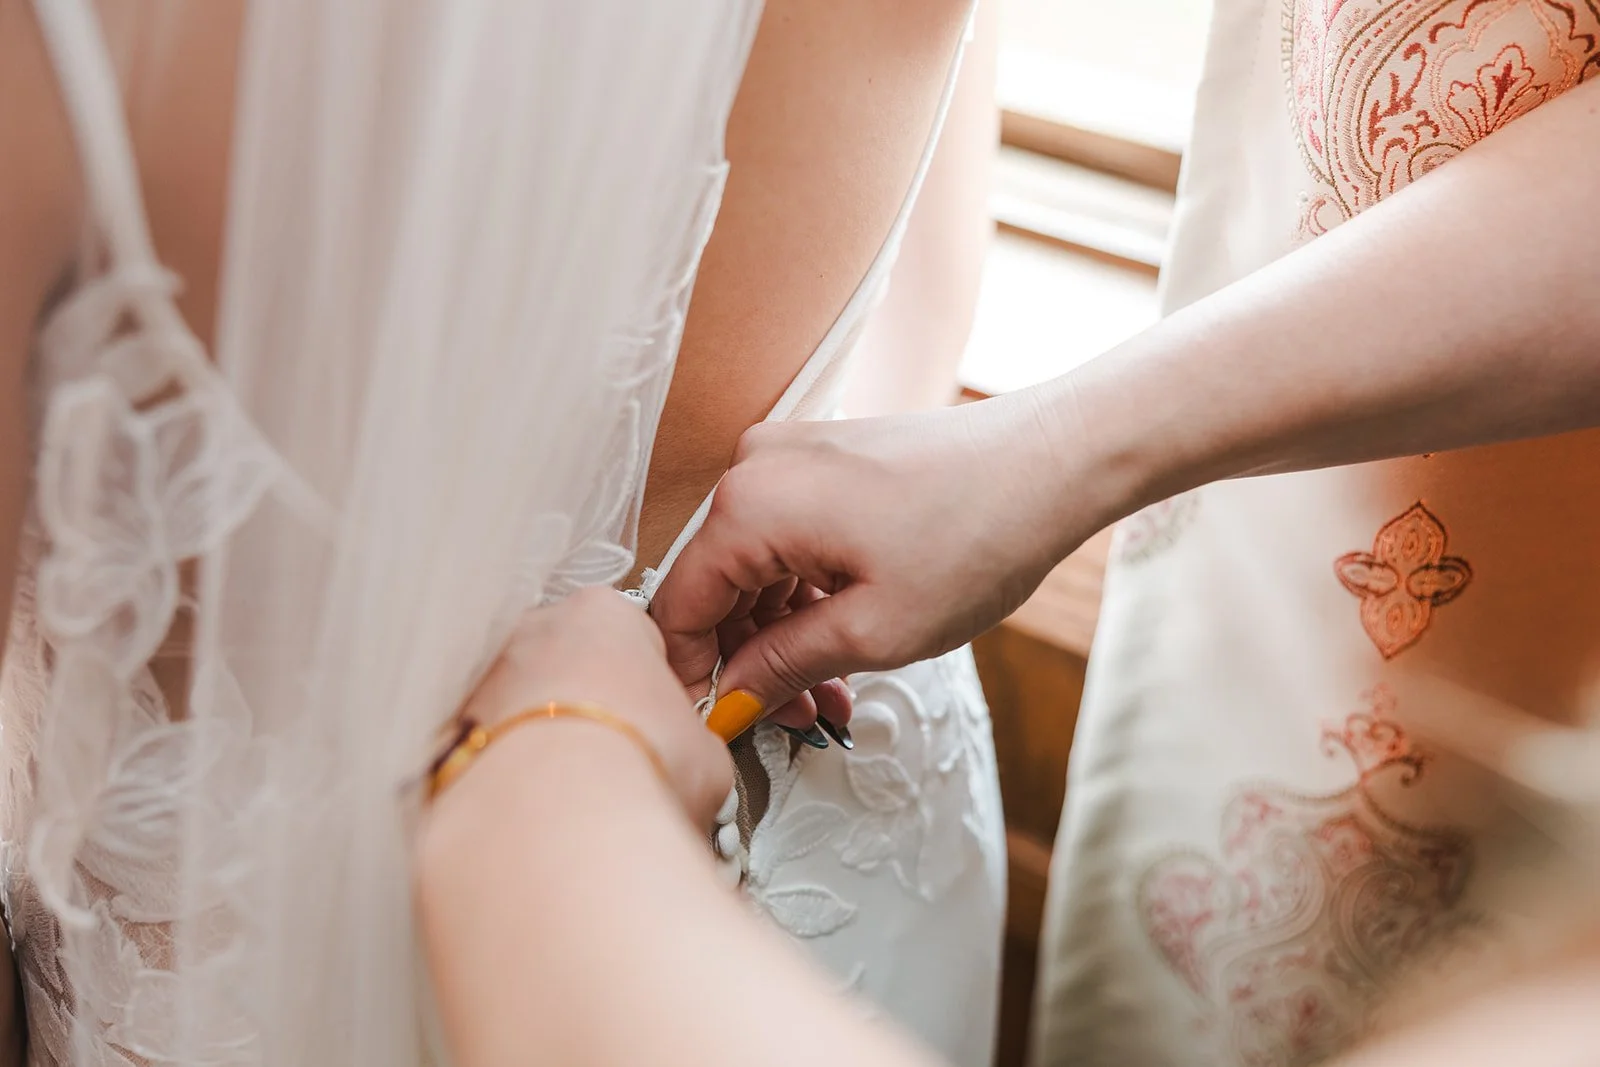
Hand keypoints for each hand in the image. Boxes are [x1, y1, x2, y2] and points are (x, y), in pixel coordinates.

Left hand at [458, 587, 732, 825]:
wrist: (558, 825)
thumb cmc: (634, 771)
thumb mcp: (706, 754)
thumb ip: (690, 744)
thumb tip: (686, 770)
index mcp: (604, 613)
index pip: (633, 638)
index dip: (650, 692)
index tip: (658, 730)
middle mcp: (531, 630)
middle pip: (566, 666)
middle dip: (586, 712)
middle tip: (617, 769)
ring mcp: (478, 676)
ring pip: (516, 707)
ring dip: (538, 745)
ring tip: (572, 804)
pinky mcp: (440, 731)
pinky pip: (478, 751)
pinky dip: (498, 777)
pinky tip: (528, 817)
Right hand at [651, 392, 1094, 726]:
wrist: (1054, 462)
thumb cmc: (978, 533)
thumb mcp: (873, 630)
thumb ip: (783, 666)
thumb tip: (729, 699)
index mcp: (751, 504)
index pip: (680, 606)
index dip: (691, 677)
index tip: (717, 726)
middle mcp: (758, 468)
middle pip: (718, 589)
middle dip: (750, 664)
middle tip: (796, 722)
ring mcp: (792, 460)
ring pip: (756, 571)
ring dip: (783, 639)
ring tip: (832, 698)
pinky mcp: (824, 464)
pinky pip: (788, 542)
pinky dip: (806, 599)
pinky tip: (842, 649)